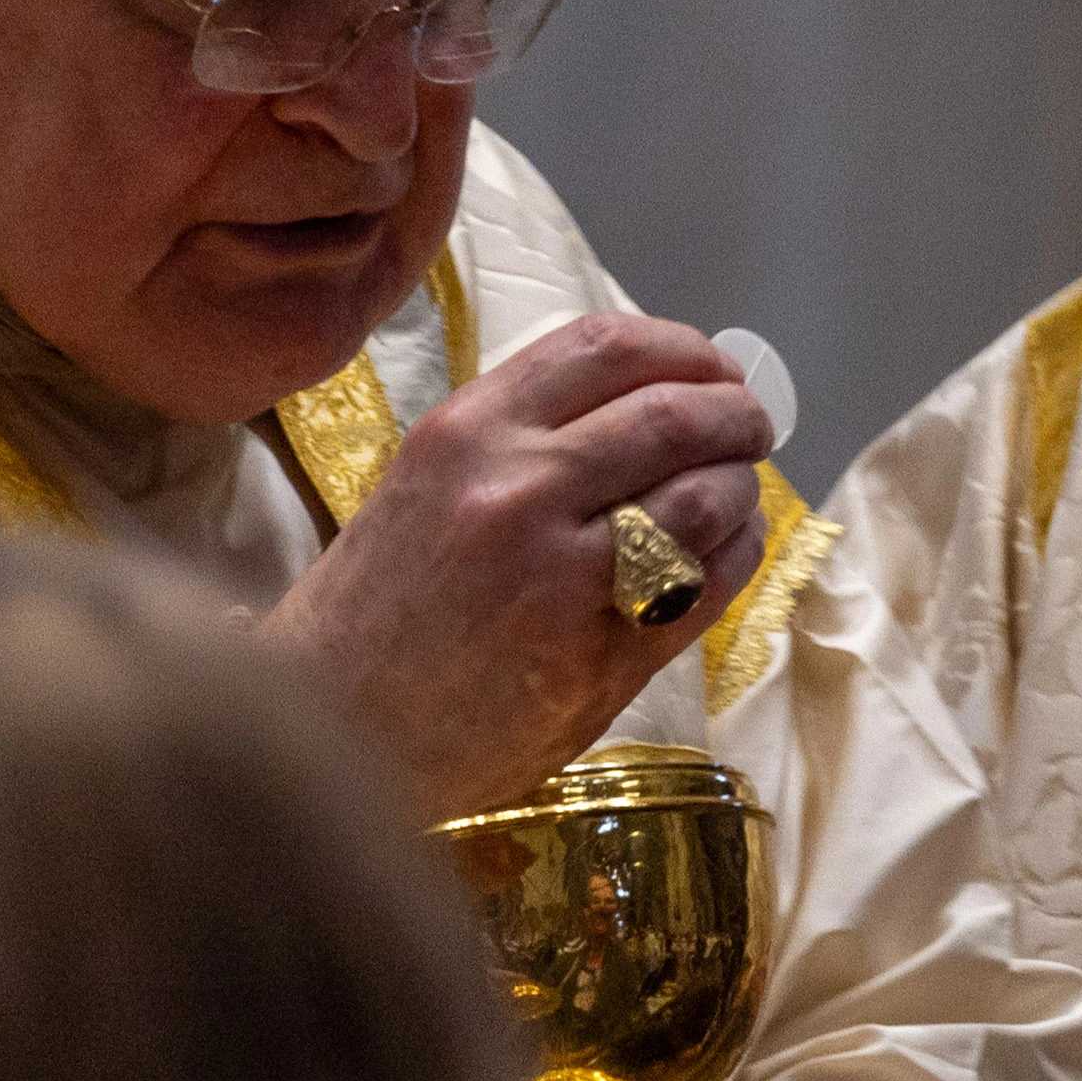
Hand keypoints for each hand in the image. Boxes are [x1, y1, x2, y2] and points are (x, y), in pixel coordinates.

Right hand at [259, 313, 772, 814]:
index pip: (605, 348)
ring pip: (705, 497)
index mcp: (468, 433)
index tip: (709, 366)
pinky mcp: (604, 656)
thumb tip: (643, 398)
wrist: (332, 732)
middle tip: (750, 426)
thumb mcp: (425, 485)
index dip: (682, 349)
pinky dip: (737, 554)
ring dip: (741, 486)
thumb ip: (520, 439)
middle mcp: (519, 490)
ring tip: (738, 491)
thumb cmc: (376, 611)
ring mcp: (566, 577)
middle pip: (674, 417)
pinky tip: (727, 551)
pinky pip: (709, 583)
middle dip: (735, 414)